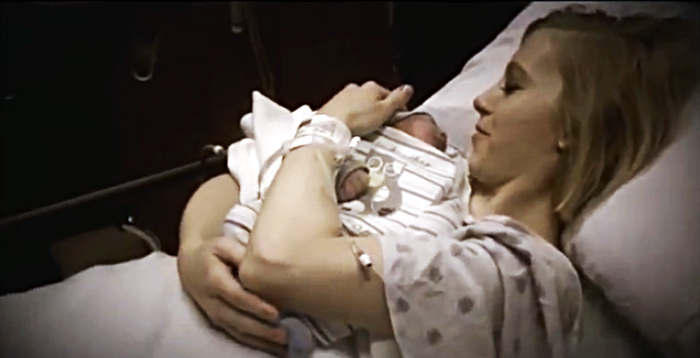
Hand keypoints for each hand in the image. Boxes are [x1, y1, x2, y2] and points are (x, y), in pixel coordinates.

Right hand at [178, 237, 287, 356]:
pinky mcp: (218, 321)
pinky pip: (236, 335)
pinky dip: (254, 343)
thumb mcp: (224, 245)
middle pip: (238, 319)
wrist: (190, 263)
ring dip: (260, 341)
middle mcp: (212, 302)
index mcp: (214, 280)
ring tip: (283, 347)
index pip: (236, 296)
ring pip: (237, 331)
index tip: (275, 313)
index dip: (255, 306)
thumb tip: (265, 264)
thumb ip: (243, 254)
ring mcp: (214, 314)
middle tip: (285, 336)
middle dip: (261, 330)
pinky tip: (272, 347)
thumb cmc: (212, 251)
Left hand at [317, 81, 413, 135]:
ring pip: (359, 103)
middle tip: (381, 124)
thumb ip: (397, 99)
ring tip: (366, 128)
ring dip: (363, 113)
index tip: (397, 117)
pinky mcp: (333, 105)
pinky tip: (352, 127)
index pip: (389, 94)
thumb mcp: (384, 111)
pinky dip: (351, 117)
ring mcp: (344, 96)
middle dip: (378, 109)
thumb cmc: (356, 119)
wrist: (330, 126)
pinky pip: (347, 110)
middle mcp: (357, 88)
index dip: (395, 107)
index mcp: (372, 87)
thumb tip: (408, 88)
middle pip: (373, 98)